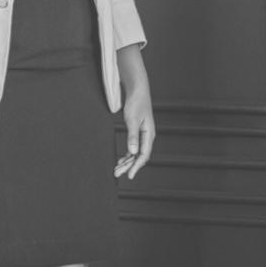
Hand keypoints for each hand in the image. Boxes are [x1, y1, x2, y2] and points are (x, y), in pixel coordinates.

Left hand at [114, 45, 154, 179]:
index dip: (136, 166)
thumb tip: (133, 151)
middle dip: (128, 166)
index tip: (129, 175)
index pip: (143, 155)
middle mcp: (147, 136)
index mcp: (148, 134)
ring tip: (117, 169)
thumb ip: (132, 136)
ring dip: (127, 161)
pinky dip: (127, 155)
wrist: (137, 91)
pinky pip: (133, 148)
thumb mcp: (132, 119)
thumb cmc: (136, 103)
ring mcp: (142, 135)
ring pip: (135, 153)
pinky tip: (121, 160)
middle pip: (138, 156)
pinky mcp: (137, 132)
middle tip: (117, 174)